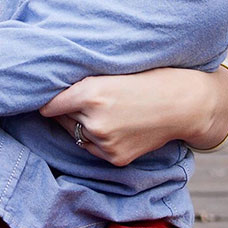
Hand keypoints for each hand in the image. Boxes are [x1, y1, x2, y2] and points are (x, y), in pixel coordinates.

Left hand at [39, 67, 227, 165]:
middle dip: (65, 109)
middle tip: (75, 98)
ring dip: (77, 123)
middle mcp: (94, 120)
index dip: (46, 98)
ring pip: (74, 133)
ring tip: (95, 110)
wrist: (184, 104)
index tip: (43, 94)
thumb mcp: (113, 71)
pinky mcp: (114, 157)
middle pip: (61, 118)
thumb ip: (84, 81)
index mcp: (91, 93)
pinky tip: (108, 124)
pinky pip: (90, 148)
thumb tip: (54, 85)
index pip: (50, 103)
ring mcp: (104, 142)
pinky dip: (93, 138)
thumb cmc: (150, 78)